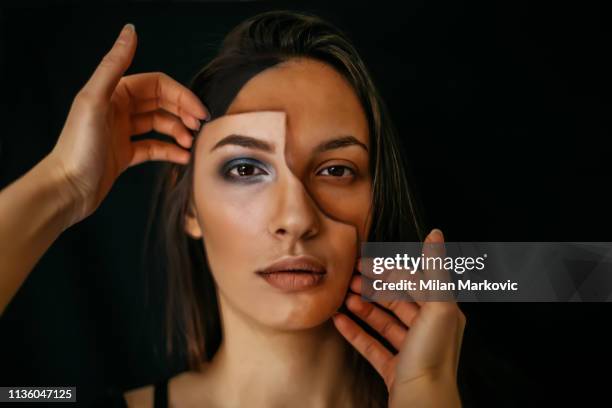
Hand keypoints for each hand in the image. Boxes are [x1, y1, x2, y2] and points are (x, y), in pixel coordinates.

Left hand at [46, 23, 209, 227]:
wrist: (66, 189)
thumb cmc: (77, 146)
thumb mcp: (95, 100)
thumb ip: (114, 64)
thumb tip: (130, 31)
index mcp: (113, 93)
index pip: (157, 85)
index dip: (181, 95)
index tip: (199, 111)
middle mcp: (119, 109)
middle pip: (162, 103)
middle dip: (183, 113)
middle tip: (200, 127)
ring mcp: (123, 132)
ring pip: (160, 125)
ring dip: (178, 132)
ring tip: (190, 144)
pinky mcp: (126, 154)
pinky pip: (154, 147)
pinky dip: (170, 151)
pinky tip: (182, 158)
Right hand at [332, 228, 465, 406]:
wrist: (423, 405)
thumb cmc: (432, 356)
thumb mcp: (437, 306)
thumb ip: (435, 269)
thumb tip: (435, 234)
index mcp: (442, 313)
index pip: (412, 282)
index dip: (387, 271)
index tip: (362, 262)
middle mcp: (429, 330)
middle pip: (397, 301)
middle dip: (372, 288)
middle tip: (348, 278)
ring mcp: (410, 351)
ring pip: (384, 322)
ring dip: (363, 308)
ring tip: (343, 298)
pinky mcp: (394, 370)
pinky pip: (372, 346)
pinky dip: (356, 333)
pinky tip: (339, 322)